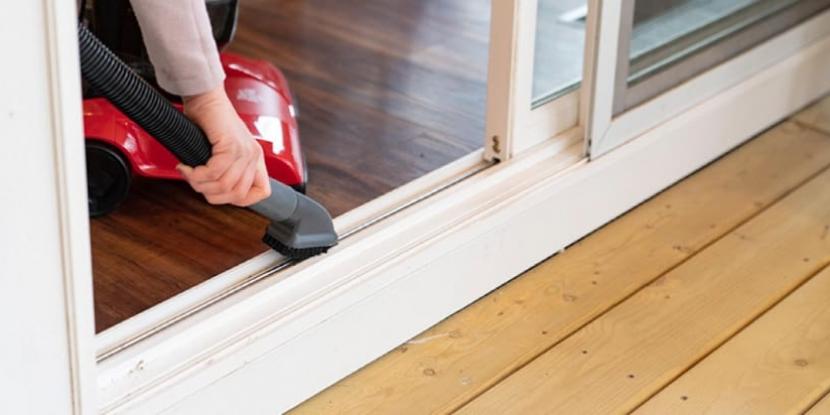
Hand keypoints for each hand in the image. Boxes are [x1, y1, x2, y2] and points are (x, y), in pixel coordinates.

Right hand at [177, 85, 270, 206]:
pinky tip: (188, 167)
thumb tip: (213, 192)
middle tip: (195, 181)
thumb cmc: (208, 120)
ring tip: (189, 173)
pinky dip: (197, 174)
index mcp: (255, 158)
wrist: (204, 96)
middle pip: (237, 194)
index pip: (262, 192)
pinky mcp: (231, 145)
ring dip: (200, 184)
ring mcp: (245, 151)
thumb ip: (225, 170)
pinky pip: (214, 172)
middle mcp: (253, 156)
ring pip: (224, 185)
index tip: (218, 192)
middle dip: (211, 194)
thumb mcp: (222, 150)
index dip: (239, 199)